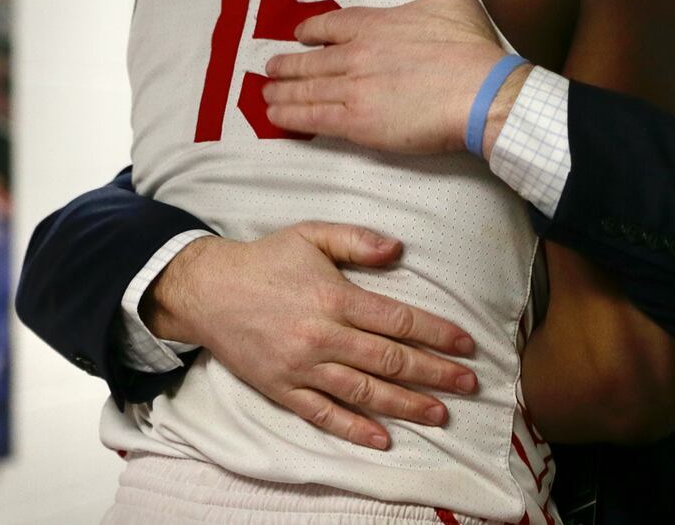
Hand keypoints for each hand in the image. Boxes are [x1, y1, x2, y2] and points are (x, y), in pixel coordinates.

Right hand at [143, 222, 477, 449]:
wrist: (205, 290)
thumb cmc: (265, 259)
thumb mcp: (312, 235)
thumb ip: (358, 241)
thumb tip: (400, 249)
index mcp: (335, 299)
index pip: (399, 321)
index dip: (437, 334)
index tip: (467, 345)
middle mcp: (322, 337)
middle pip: (390, 361)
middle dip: (435, 374)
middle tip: (469, 384)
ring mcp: (301, 368)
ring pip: (363, 392)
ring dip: (405, 406)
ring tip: (439, 415)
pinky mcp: (281, 389)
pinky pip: (322, 415)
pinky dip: (353, 429)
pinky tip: (383, 439)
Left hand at [263, 0, 523, 155]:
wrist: (481, 92)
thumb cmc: (470, 48)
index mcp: (375, 23)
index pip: (329, 24)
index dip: (310, 30)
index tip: (300, 35)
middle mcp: (356, 53)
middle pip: (310, 59)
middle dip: (287, 65)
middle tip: (271, 69)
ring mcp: (353, 88)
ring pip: (305, 88)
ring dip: (282, 92)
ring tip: (267, 94)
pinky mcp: (356, 122)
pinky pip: (313, 117)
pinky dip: (290, 116)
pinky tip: (275, 116)